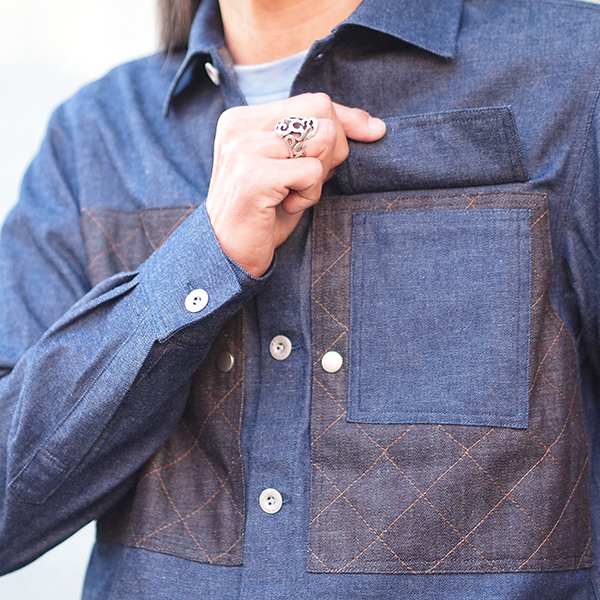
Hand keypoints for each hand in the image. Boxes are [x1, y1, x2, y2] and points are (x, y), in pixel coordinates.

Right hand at [205, 93, 385, 276]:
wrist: (230, 255)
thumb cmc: (264, 213)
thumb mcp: (294, 169)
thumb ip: (321, 143)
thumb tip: (375, 127)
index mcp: (245, 119)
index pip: (313, 101)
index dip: (347, 120)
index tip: (372, 133)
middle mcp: (240, 126)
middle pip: (322, 111)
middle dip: (333, 150)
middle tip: (308, 181)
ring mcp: (244, 148)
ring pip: (322, 137)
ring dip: (318, 175)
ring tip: (292, 194)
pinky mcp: (254, 175)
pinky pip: (313, 171)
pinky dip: (309, 195)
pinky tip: (286, 206)